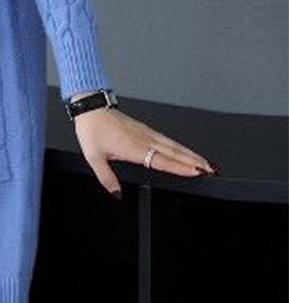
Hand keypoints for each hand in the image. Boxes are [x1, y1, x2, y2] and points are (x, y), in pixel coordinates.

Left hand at [73, 105, 219, 199]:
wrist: (91, 108)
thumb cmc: (92, 129)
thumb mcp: (93, 157)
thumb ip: (106, 177)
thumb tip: (117, 194)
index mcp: (133, 147)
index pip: (162, 160)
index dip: (180, 167)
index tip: (197, 171)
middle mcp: (143, 139)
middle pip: (174, 152)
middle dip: (194, 161)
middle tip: (212, 170)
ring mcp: (145, 133)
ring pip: (172, 144)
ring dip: (190, 154)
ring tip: (205, 162)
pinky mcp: (144, 129)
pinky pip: (166, 139)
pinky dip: (179, 146)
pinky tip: (184, 151)